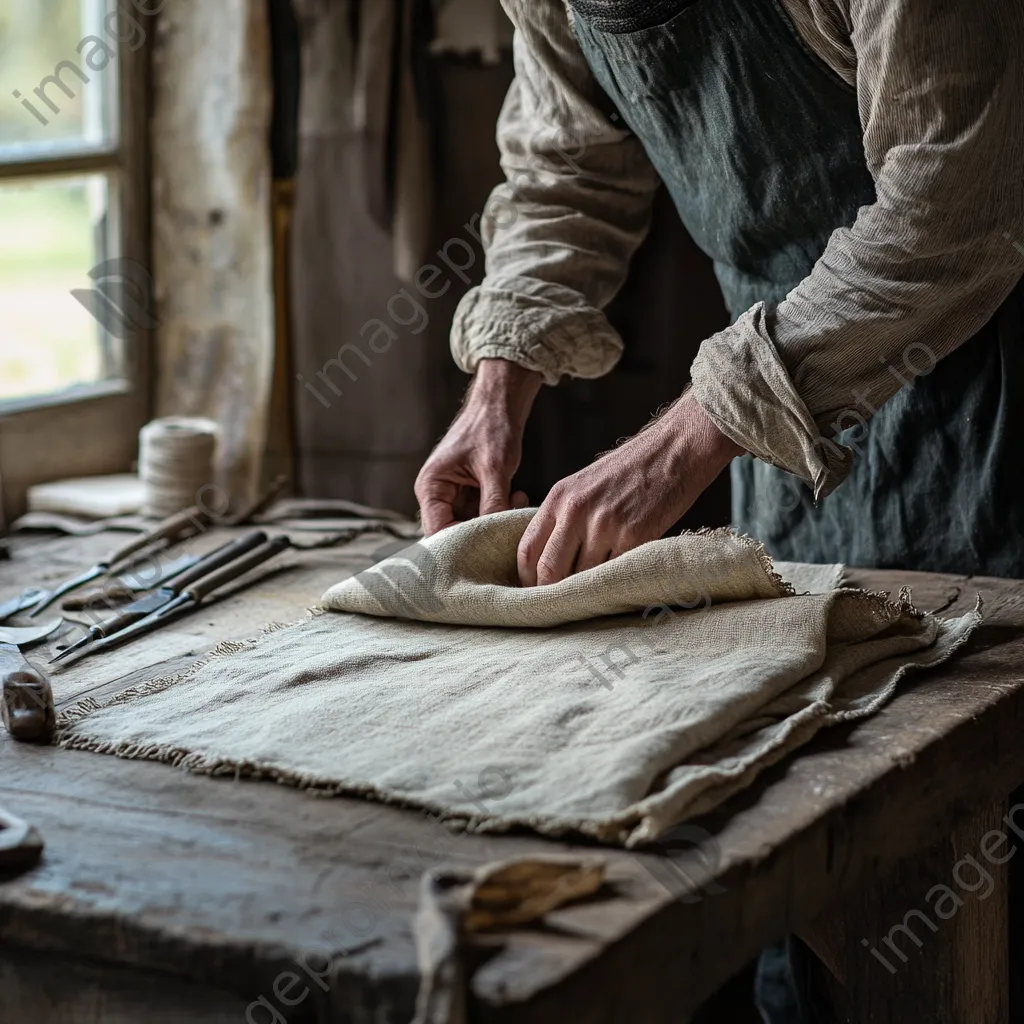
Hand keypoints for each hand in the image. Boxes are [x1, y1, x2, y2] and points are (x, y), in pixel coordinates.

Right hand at [416, 359, 543, 534]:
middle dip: (482, 533)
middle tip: (508, 527)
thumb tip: (496, 536)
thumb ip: (494, 503)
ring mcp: (455, 497)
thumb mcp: (494, 467)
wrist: (500, 405)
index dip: (460, 543)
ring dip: (495, 521)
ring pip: (472, 526)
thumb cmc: (490, 427)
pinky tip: (518, 497)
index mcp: (431, 486)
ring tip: (517, 502)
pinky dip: (501, 511)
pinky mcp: (471, 496)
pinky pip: (484, 515)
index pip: (438, 530)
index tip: (487, 547)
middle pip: (454, 532)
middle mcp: (438, 495)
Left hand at [517, 391, 743, 585]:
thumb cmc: (629, 470)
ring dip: (586, 591)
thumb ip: (563, 518)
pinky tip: (616, 584)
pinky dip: (614, 583)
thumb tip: (548, 562)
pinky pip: (615, 573)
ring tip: (591, 596)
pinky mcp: (635, 536)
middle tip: (558, 606)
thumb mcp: (583, 485)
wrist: (674, 450)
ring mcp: (606, 525)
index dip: (527, 578)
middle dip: (551, 593)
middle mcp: (577, 511)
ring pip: (583, 577)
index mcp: (559, 497)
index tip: (534, 591)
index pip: (527, 549)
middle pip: (549, 570)